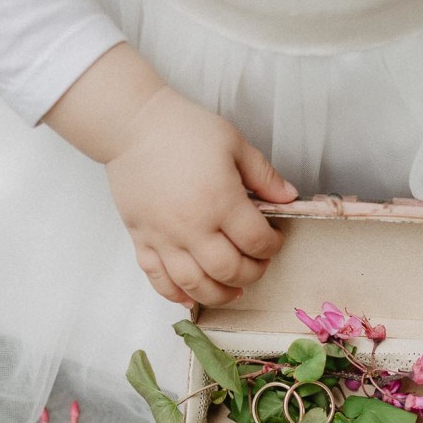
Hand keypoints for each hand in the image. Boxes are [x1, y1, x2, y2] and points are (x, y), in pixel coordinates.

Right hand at [43, 44, 295, 307]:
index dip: (272, 246)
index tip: (274, 241)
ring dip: (219, 294)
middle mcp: (193, 227)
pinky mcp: (141, 239)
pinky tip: (191, 297)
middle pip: (230, 270)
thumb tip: (289, 197)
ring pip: (195, 284)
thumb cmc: (184, 129)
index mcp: (221, 201)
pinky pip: (158, 279)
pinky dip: (176, 294)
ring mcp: (164, 237)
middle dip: (252, 273)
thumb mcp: (234, 143)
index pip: (256, 241)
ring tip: (232, 290)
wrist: (133, 126)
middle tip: (258, 264)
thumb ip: (264, 175)